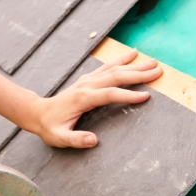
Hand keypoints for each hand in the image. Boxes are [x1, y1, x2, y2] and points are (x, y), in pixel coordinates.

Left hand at [27, 49, 160, 147]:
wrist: (38, 112)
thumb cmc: (50, 127)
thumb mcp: (59, 138)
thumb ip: (76, 140)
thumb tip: (94, 140)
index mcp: (83, 99)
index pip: (110, 94)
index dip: (128, 95)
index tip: (146, 96)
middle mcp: (87, 85)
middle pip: (116, 76)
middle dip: (138, 74)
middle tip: (158, 71)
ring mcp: (87, 80)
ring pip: (114, 69)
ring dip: (134, 65)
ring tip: (152, 63)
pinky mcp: (88, 79)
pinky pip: (108, 67)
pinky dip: (122, 60)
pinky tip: (133, 55)